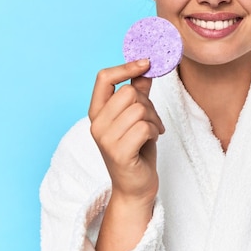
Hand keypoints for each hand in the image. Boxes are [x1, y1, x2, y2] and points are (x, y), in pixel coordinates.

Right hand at [88, 59, 163, 204]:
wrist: (135, 187)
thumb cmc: (136, 150)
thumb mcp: (136, 117)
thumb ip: (138, 92)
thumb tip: (145, 67)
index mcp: (97, 112)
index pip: (104, 78)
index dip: (126, 67)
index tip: (147, 63)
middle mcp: (96, 124)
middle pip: (128, 92)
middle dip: (148, 104)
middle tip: (152, 119)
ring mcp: (105, 139)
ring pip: (139, 109)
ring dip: (154, 119)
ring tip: (152, 131)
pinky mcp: (118, 152)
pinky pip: (144, 126)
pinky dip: (155, 131)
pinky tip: (152, 141)